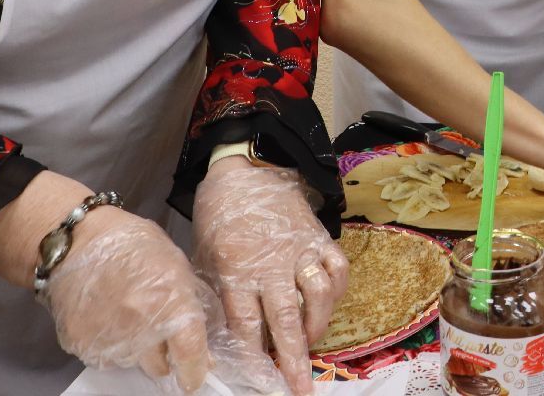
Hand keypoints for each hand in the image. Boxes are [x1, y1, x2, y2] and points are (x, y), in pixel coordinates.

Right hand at [39, 211, 212, 391]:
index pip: (189, 356)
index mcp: (170, 307)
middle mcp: (140, 331)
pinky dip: (109, 343)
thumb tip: (203, 338)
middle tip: (156, 329)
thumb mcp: (175, 265)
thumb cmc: (131, 244)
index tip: (195, 377)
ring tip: (125, 312)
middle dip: (163, 354)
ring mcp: (108, 342)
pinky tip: (105, 316)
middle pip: (160, 366)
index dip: (195, 370)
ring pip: (132, 362)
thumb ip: (190, 304)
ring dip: (135, 346)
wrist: (75, 242)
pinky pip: (104, 357)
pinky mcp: (81, 346)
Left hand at [194, 158, 348, 395]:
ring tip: (309, 343)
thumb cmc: (219, 216)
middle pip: (285, 319)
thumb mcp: (205, 257)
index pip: (247, 323)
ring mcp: (299, 249)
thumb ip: (218, 294)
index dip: (255, 356)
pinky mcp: (319, 236)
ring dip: (316, 326)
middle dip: (294, 359)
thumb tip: (223, 335)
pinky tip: (327, 304)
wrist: (246, 169)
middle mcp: (271, 264)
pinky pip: (337, 269)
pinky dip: (337, 292)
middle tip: (301, 388)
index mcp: (236, 269)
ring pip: (318, 296)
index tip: (261, 381)